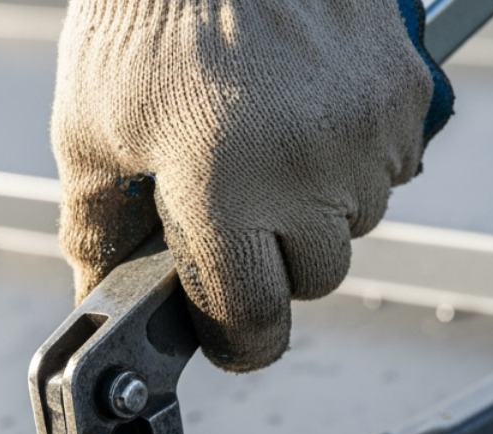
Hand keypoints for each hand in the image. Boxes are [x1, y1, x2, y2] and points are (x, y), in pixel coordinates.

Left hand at [53, 0, 453, 371]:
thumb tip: (102, 292)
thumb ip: (95, 224)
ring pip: (359, 223)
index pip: (255, 319)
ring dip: (321, 210)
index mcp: (221, 187)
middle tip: (238, 211)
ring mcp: (364, 130)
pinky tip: (309, 116)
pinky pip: (393, 165)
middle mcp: (304, 167)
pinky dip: (356, 157)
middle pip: (315, 278)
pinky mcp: (403, 92)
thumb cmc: (147, 8)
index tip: (228, 337)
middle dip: (276, 262)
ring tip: (270, 148)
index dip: (238, 341)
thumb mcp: (89, 123)